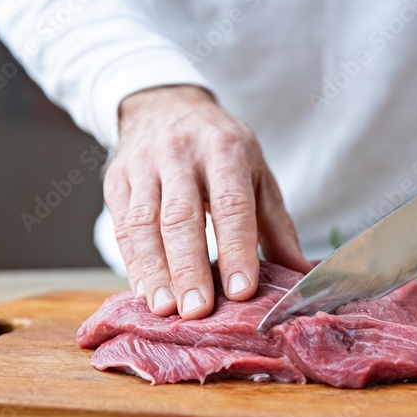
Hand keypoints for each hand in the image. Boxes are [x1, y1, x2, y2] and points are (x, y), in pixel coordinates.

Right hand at [104, 85, 310, 318]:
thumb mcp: (256, 173)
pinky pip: (122, 226)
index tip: (240, 291)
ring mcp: (143, 166)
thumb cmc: (219, 148)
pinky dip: (132, 262)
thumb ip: (275, 224)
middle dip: (189, 268)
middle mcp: (180, 154)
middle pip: (182, 217)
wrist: (164, 105)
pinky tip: (145, 291)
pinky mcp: (117, 180)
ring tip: (166, 309)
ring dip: (155, 271)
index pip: (232, 204)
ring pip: (145, 224)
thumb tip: (300, 272)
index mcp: (225, 149)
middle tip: (197, 311)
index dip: (236, 249)